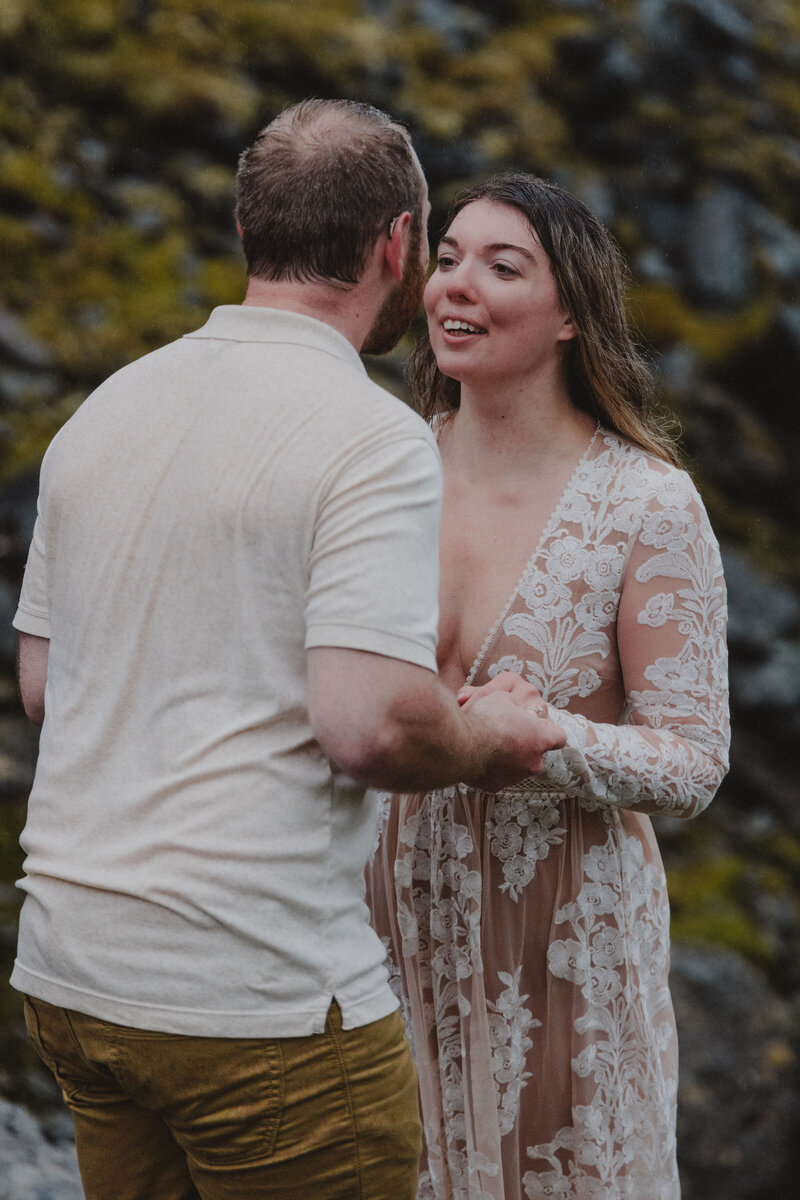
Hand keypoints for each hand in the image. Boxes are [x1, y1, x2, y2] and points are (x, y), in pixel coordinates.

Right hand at [459, 676, 565, 792]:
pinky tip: (477, 758)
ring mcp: (515, 777)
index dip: (549, 731)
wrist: (462, 743)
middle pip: (535, 754)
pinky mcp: (495, 787)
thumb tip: (510, 706)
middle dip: (523, 745)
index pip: (559, 737)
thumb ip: (512, 704)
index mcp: (541, 739)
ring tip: (487, 746)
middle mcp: (533, 762)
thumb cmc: (486, 718)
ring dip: (507, 758)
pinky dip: (490, 770)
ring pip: (516, 767)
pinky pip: (496, 777)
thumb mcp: (502, 697)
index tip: (538, 727)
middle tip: (506, 734)